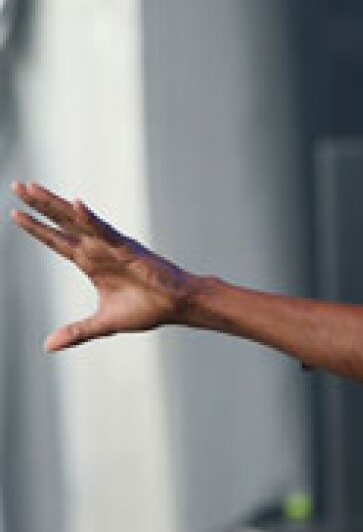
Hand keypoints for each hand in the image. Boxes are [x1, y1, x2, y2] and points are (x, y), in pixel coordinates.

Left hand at [10, 181, 197, 351]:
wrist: (177, 306)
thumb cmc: (148, 309)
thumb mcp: (104, 324)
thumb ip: (76, 332)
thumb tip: (47, 346)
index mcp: (91, 264)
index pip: (57, 241)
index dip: (36, 228)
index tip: (14, 213)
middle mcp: (98, 250)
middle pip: (62, 223)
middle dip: (39, 205)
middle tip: (17, 185)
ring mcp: (111, 246)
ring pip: (77, 221)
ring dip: (55, 204)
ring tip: (32, 188)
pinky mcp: (127, 248)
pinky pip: (105, 231)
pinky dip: (90, 219)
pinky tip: (75, 204)